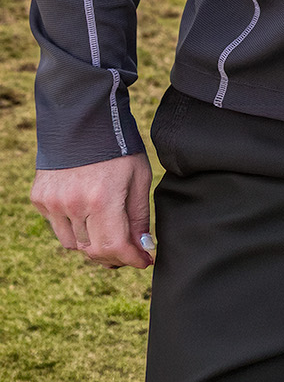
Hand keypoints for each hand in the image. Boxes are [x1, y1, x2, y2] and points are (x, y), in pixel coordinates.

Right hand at [31, 154, 153, 269]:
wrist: (81, 119)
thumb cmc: (117, 145)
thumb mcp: (138, 175)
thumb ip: (139, 214)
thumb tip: (143, 246)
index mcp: (103, 198)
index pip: (115, 246)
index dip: (131, 259)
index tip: (145, 261)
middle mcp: (74, 205)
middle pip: (93, 250)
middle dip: (115, 255)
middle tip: (129, 250)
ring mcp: (53, 203)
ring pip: (74, 243)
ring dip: (93, 242)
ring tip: (108, 226)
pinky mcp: (40, 199)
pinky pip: (58, 227)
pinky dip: (74, 227)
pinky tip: (86, 209)